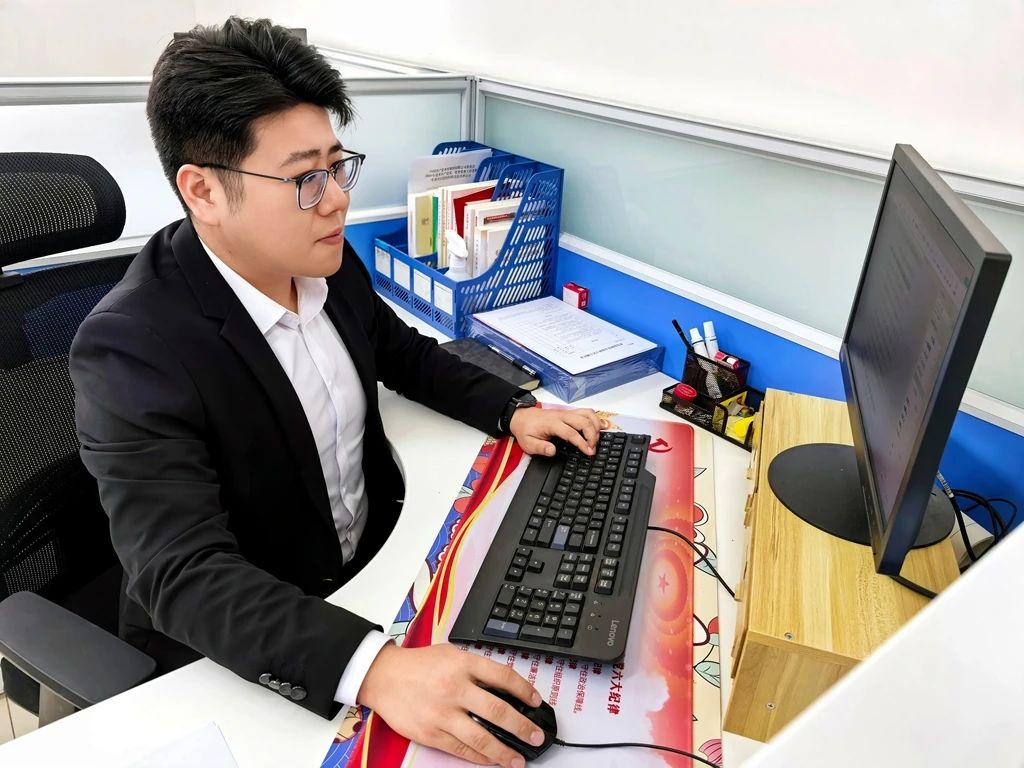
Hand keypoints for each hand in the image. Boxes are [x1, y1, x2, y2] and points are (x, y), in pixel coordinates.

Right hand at [358, 643, 545, 767]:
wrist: (384, 676)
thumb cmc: (419, 665)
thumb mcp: (451, 654)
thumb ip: (476, 668)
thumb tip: (505, 687)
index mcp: (463, 665)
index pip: (503, 677)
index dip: (525, 690)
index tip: (536, 701)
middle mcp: (455, 688)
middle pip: (497, 710)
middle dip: (522, 726)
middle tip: (536, 736)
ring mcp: (443, 713)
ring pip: (481, 737)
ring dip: (504, 751)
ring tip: (519, 759)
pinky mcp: (431, 733)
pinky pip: (460, 748)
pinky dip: (479, 757)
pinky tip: (492, 760)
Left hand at [509, 406, 607, 456]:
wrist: (522, 416)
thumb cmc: (526, 430)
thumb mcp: (528, 443)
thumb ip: (540, 448)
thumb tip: (552, 451)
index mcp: (552, 424)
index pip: (571, 433)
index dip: (582, 443)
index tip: (589, 452)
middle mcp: (562, 416)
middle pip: (584, 421)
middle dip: (593, 435)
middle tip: (593, 448)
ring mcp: (567, 413)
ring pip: (588, 414)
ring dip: (596, 426)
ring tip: (598, 439)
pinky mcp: (570, 413)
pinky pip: (587, 412)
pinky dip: (596, 418)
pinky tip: (602, 426)